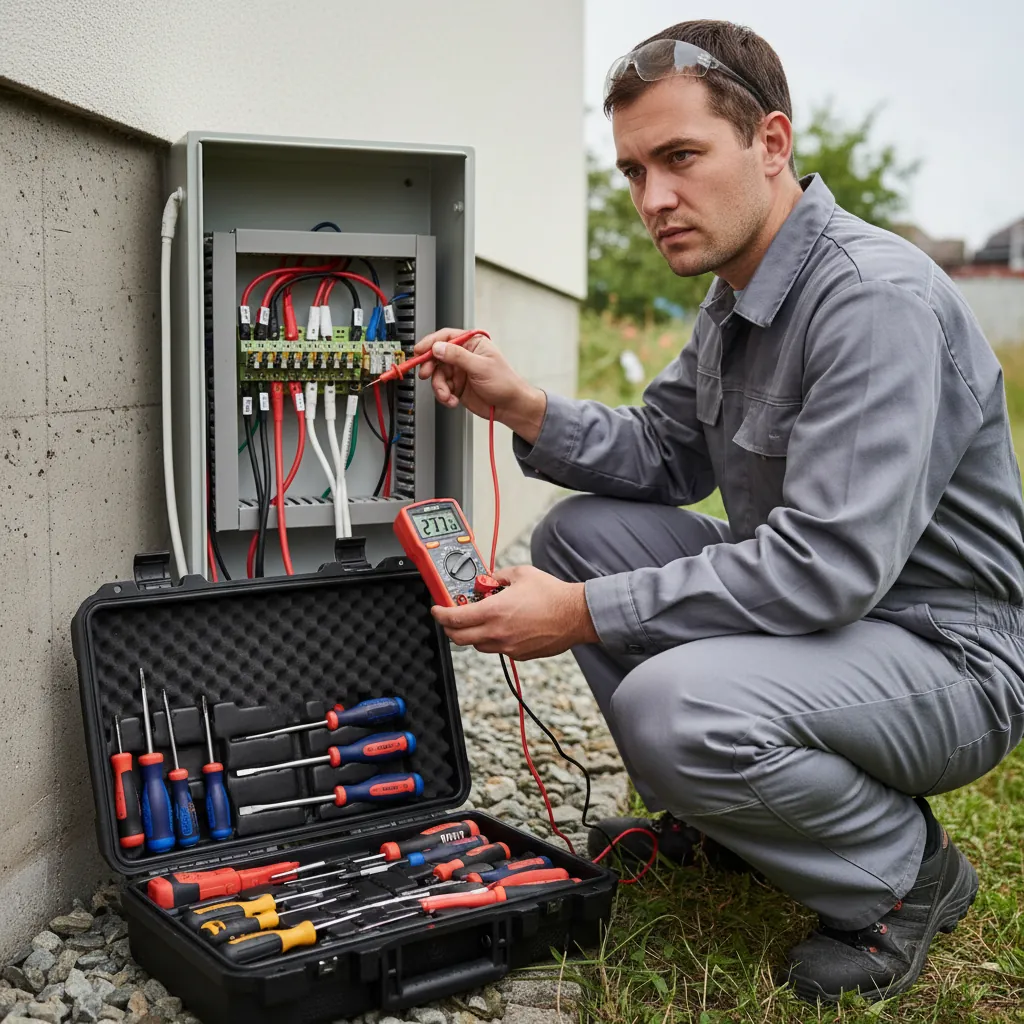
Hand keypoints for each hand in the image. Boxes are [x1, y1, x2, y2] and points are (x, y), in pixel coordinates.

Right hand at [413, 328, 546, 442]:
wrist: (510, 406)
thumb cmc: (505, 383)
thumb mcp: (481, 366)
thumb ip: (457, 356)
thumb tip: (438, 348)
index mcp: (472, 344)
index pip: (446, 337)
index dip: (431, 343)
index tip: (419, 351)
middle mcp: (463, 356)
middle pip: (437, 356)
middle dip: (430, 367)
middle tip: (426, 374)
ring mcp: (459, 371)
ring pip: (437, 375)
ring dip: (439, 387)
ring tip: (447, 395)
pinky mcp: (457, 386)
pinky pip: (442, 388)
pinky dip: (444, 396)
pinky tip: (452, 400)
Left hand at [431, 565, 598, 659]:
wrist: (575, 615)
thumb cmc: (552, 595)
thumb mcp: (520, 574)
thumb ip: (498, 577)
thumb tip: (488, 580)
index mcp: (494, 612)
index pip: (454, 619)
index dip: (440, 614)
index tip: (437, 609)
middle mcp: (497, 632)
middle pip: (459, 638)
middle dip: (450, 628)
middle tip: (451, 617)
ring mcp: (508, 646)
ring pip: (477, 645)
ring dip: (471, 634)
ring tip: (479, 619)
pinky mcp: (519, 654)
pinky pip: (497, 649)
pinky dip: (491, 639)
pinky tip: (502, 626)